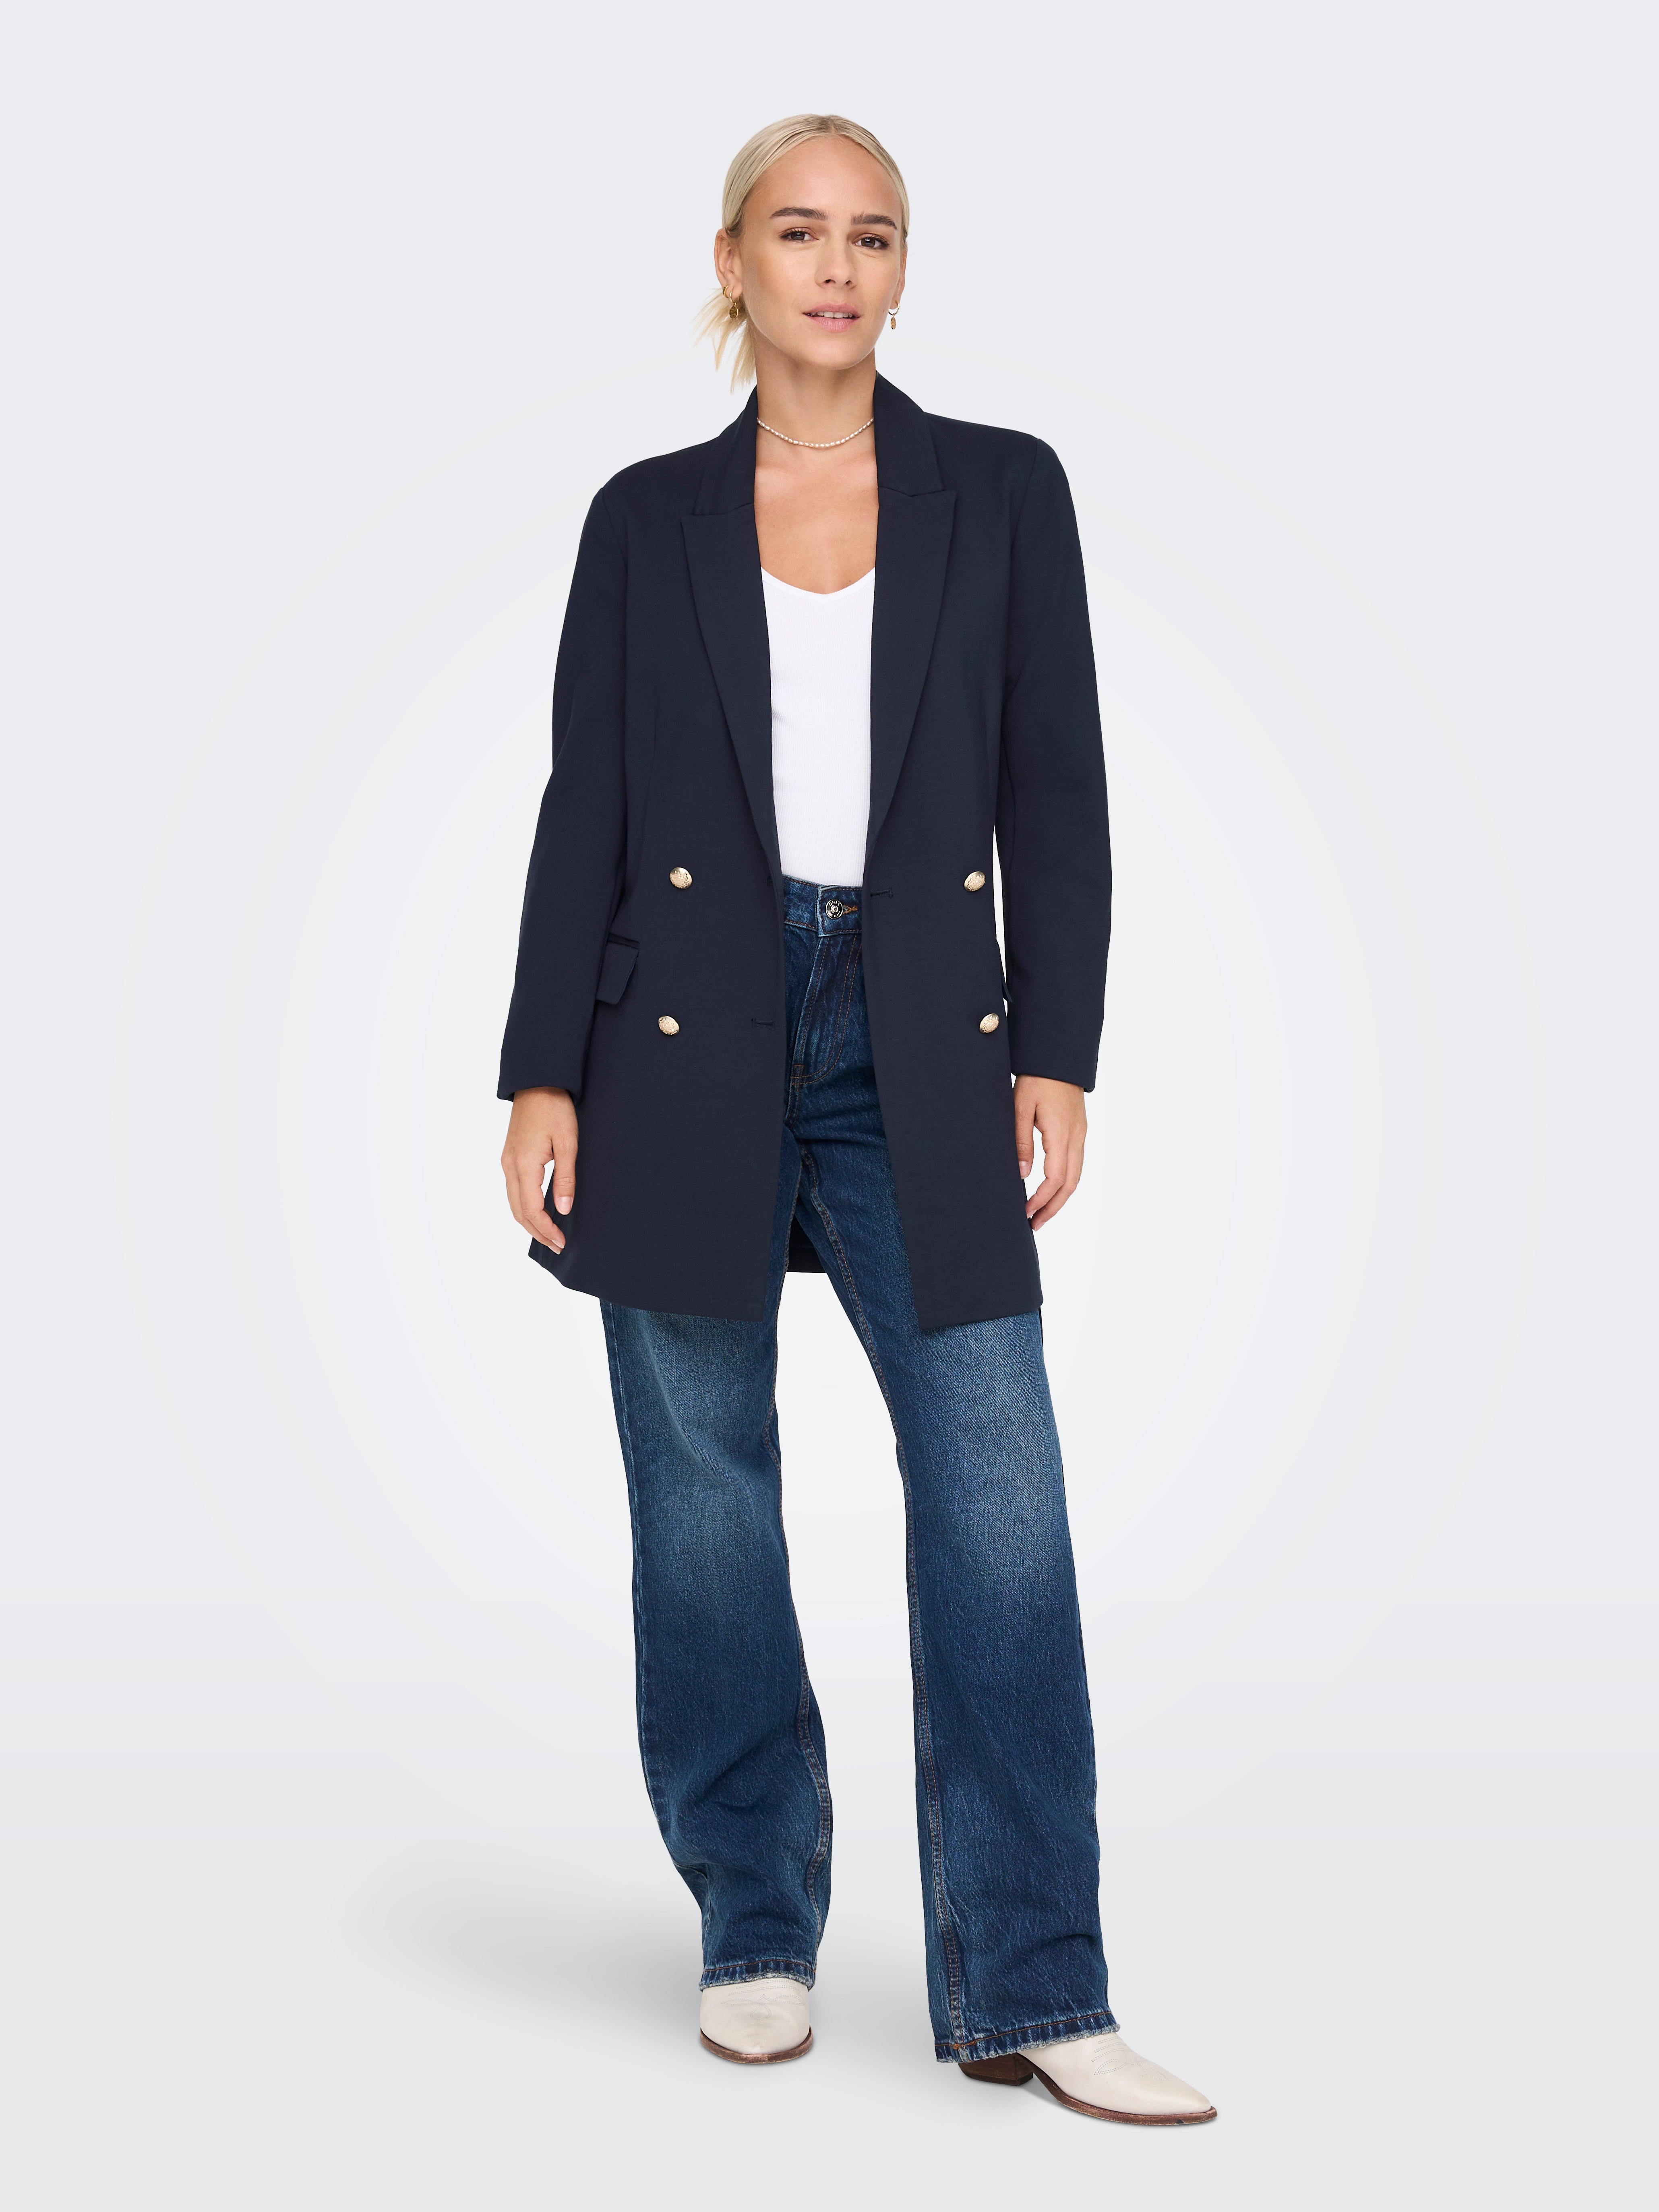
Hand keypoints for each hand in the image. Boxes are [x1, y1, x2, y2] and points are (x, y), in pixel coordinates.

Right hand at [501, 1086, 577, 1251]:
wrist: (538, 1082)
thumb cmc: (555, 1109)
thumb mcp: (567, 1143)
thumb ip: (565, 1179)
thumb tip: (563, 1210)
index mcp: (524, 1164)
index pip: (532, 1209)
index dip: (546, 1229)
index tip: (561, 1242)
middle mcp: (509, 1166)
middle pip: (518, 1211)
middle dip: (537, 1232)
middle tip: (556, 1246)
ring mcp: (507, 1161)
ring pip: (513, 1202)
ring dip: (529, 1221)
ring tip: (549, 1234)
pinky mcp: (510, 1156)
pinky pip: (514, 1190)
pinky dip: (524, 1207)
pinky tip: (538, 1211)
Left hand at [1014, 1075, 1086, 1228]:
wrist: (1058, 1056)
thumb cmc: (1036, 1078)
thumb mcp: (1021, 1107)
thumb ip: (1021, 1142)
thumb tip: (1023, 1175)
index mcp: (1062, 1133)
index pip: (1056, 1178)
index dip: (1042, 1200)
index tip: (1026, 1213)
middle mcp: (1076, 1137)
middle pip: (1071, 1184)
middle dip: (1053, 1207)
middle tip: (1034, 1224)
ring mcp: (1080, 1134)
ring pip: (1076, 1176)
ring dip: (1060, 1197)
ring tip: (1041, 1213)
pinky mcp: (1078, 1130)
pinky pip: (1075, 1164)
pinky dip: (1064, 1182)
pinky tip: (1050, 1189)